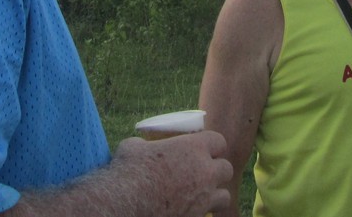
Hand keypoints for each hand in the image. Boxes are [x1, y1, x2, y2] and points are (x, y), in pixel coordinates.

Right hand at [113, 131, 231, 215]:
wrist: (125, 203)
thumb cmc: (128, 171)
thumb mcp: (135, 147)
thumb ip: (147, 145)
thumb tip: (142, 147)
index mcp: (193, 148)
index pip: (219, 141)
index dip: (212, 145)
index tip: (205, 150)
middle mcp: (205, 172)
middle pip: (226, 169)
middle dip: (217, 171)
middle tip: (203, 174)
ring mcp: (204, 197)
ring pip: (224, 196)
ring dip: (215, 195)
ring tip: (201, 196)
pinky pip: (208, 214)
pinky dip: (201, 213)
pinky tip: (189, 211)